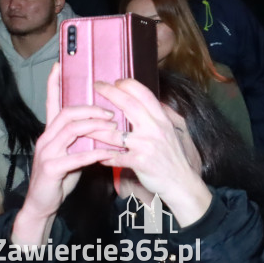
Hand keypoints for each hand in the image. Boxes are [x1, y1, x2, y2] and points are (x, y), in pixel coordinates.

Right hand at [14, 64, 117, 243]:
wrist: (43, 202)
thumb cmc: (63, 173)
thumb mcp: (73, 149)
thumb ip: (84, 134)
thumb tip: (107, 118)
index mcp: (52, 130)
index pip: (52, 102)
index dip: (54, 83)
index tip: (59, 65)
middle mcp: (47, 137)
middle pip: (68, 113)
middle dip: (91, 109)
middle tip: (112, 111)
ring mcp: (47, 152)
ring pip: (71, 131)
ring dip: (95, 127)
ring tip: (113, 128)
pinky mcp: (51, 169)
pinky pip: (73, 157)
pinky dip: (91, 154)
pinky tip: (104, 154)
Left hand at [96, 79, 212, 226]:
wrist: (180, 181)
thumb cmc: (172, 156)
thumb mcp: (170, 131)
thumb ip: (157, 116)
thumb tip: (145, 101)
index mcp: (162, 119)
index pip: (145, 94)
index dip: (128, 85)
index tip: (114, 81)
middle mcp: (155, 128)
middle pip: (129, 105)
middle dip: (110, 93)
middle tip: (96, 86)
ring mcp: (147, 145)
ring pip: (116, 133)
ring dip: (97, 129)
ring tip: (82, 124)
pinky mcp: (140, 162)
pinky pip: (115, 157)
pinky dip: (103, 156)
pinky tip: (95, 155)